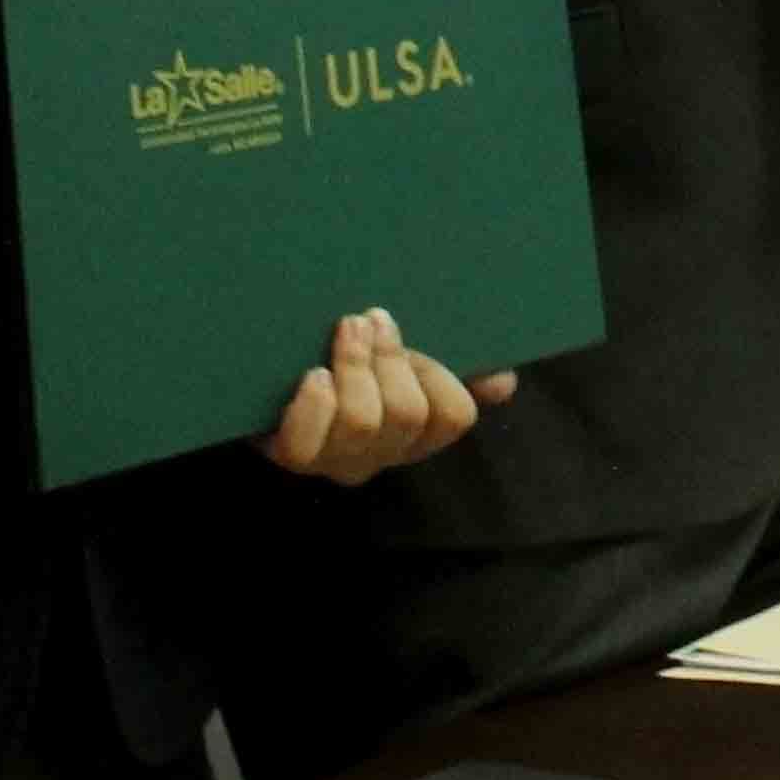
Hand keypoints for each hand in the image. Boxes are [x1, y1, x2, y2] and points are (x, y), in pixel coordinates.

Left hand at [261, 309, 510, 483]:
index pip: (455, 416)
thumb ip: (456, 369)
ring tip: (345, 329)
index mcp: (418, 432)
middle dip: (391, 359)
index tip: (419, 339)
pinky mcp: (292, 457)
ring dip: (355, 367)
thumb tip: (504, 383)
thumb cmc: (354, 367)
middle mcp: (381, 454)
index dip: (440, 376)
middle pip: (407, 414)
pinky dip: (314, 404)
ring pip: (363, 423)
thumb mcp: (407, 362)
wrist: (276, 380)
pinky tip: (314, 375)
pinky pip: (306, 444)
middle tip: (372, 318)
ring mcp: (336, 460)